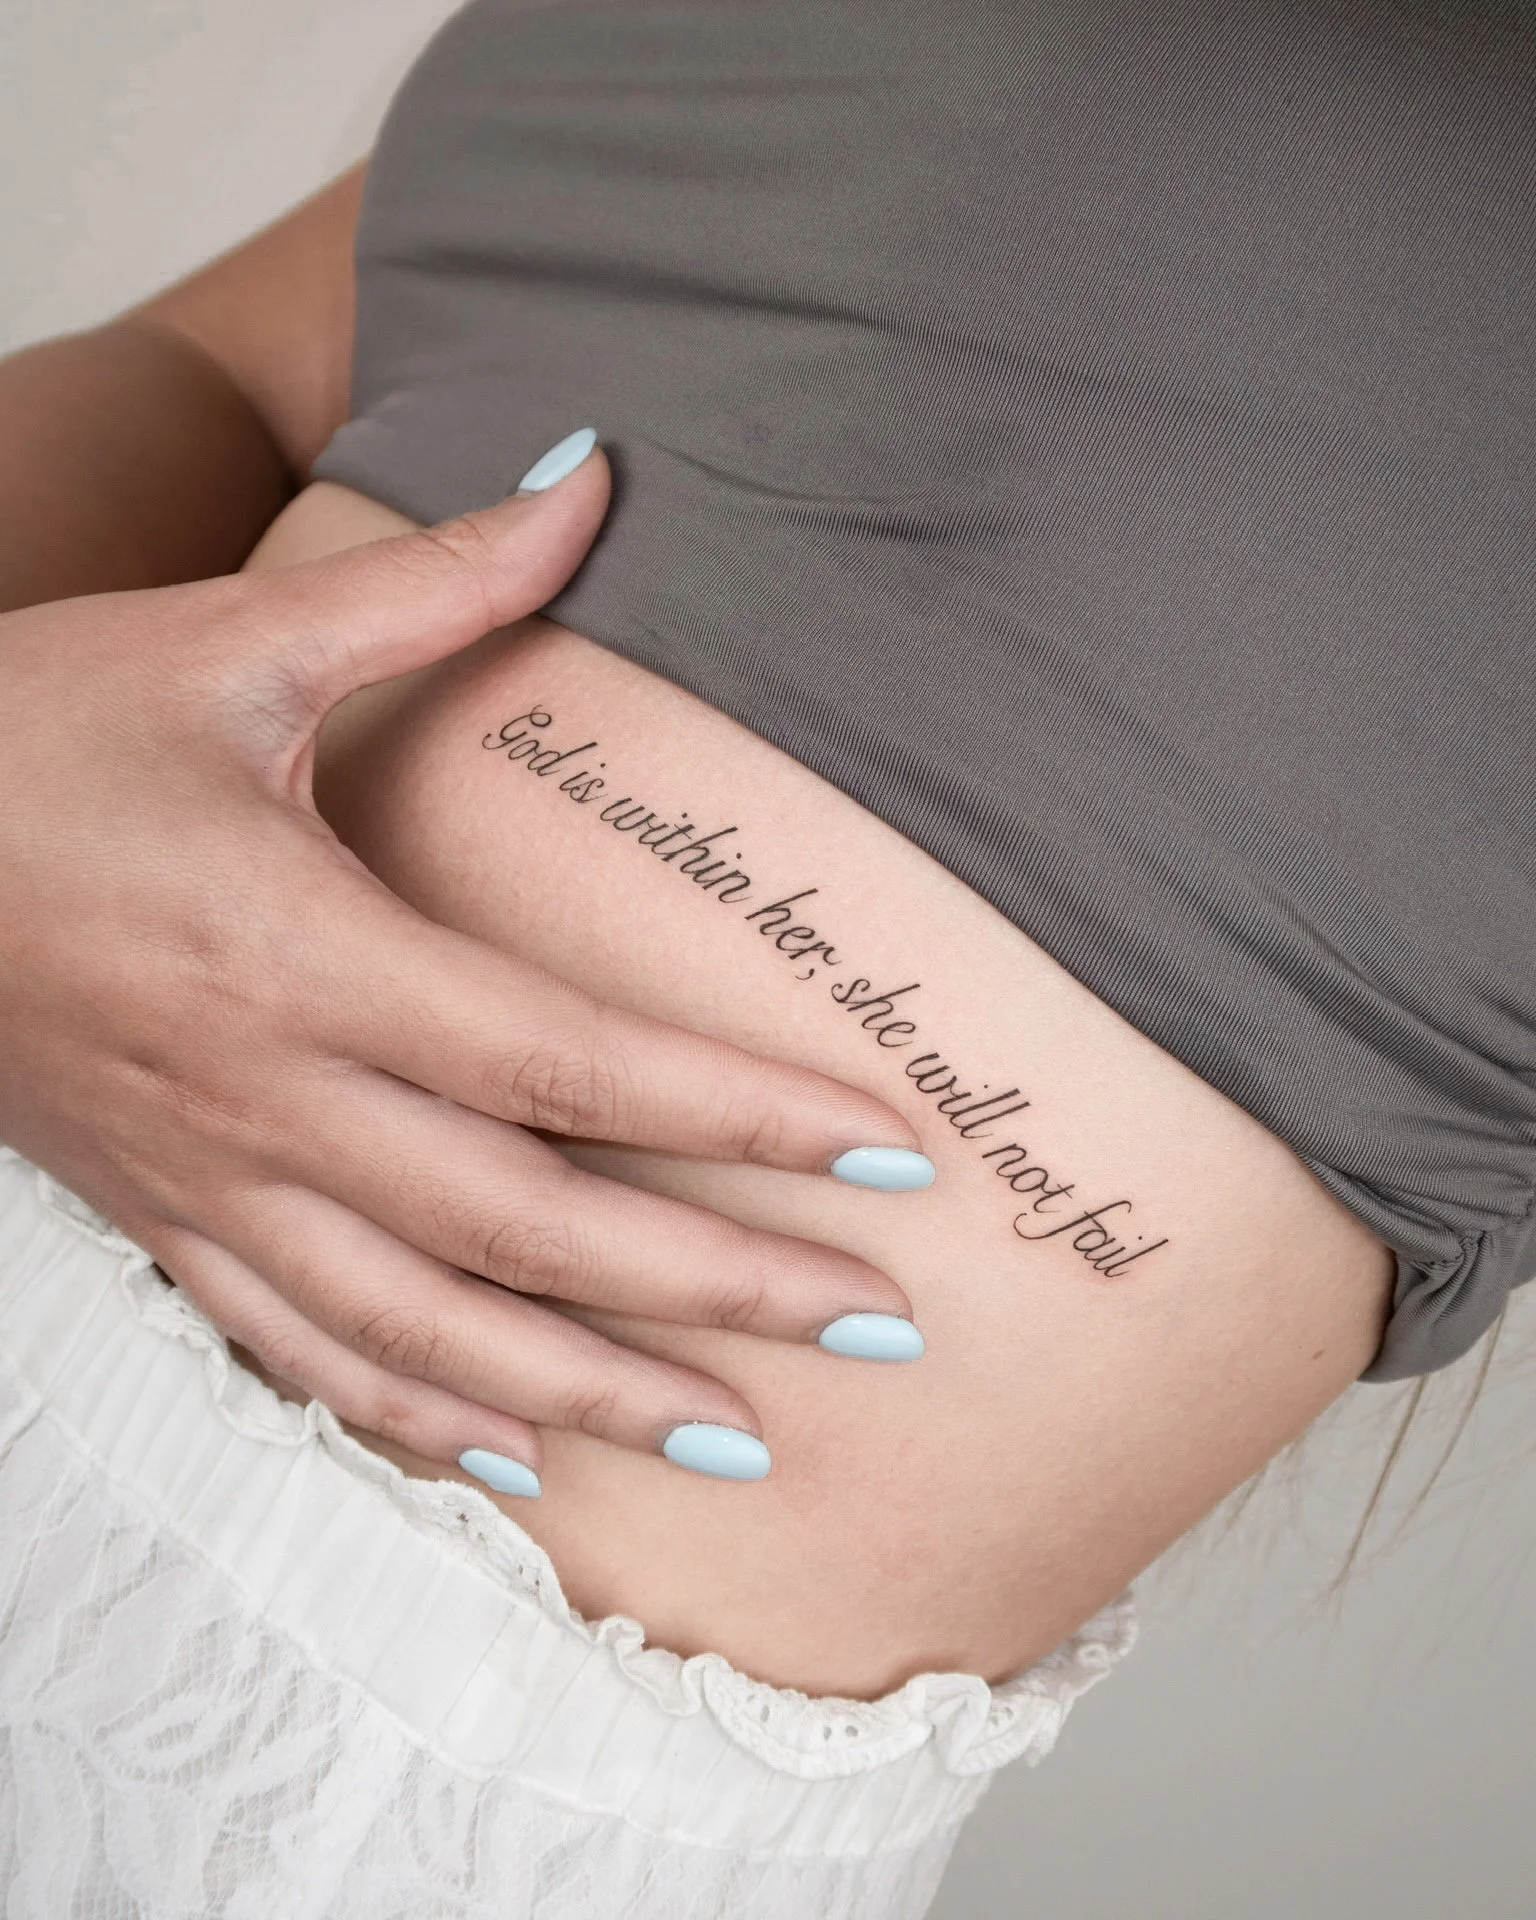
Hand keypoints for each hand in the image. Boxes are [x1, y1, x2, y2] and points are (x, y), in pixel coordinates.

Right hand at [0, 440, 929, 1488]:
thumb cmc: (27, 737)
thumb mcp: (223, 646)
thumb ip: (430, 585)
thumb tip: (589, 476)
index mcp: (299, 952)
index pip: (567, 1063)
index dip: (738, 1116)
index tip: (887, 1156)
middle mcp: (268, 1096)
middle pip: (530, 1227)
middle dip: (717, 1285)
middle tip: (877, 1328)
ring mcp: (213, 1183)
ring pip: (429, 1332)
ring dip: (594, 1395)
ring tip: (743, 1439)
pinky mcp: (167, 1219)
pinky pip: (305, 1356)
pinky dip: (422, 1418)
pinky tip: (523, 1457)